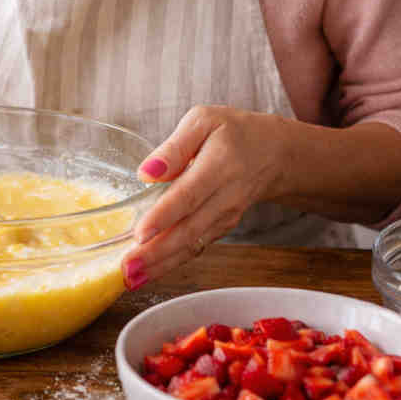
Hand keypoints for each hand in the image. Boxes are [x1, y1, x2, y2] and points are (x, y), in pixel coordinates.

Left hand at [120, 106, 287, 290]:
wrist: (275, 154)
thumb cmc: (233, 132)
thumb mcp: (204, 121)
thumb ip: (174, 146)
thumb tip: (146, 172)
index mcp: (219, 166)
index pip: (189, 195)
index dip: (164, 216)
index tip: (140, 234)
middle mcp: (225, 198)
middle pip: (189, 230)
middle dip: (156, 253)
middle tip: (126, 269)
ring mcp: (225, 217)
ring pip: (191, 245)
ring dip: (161, 264)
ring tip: (129, 278)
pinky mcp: (221, 229)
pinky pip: (195, 248)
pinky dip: (171, 263)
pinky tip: (147, 272)